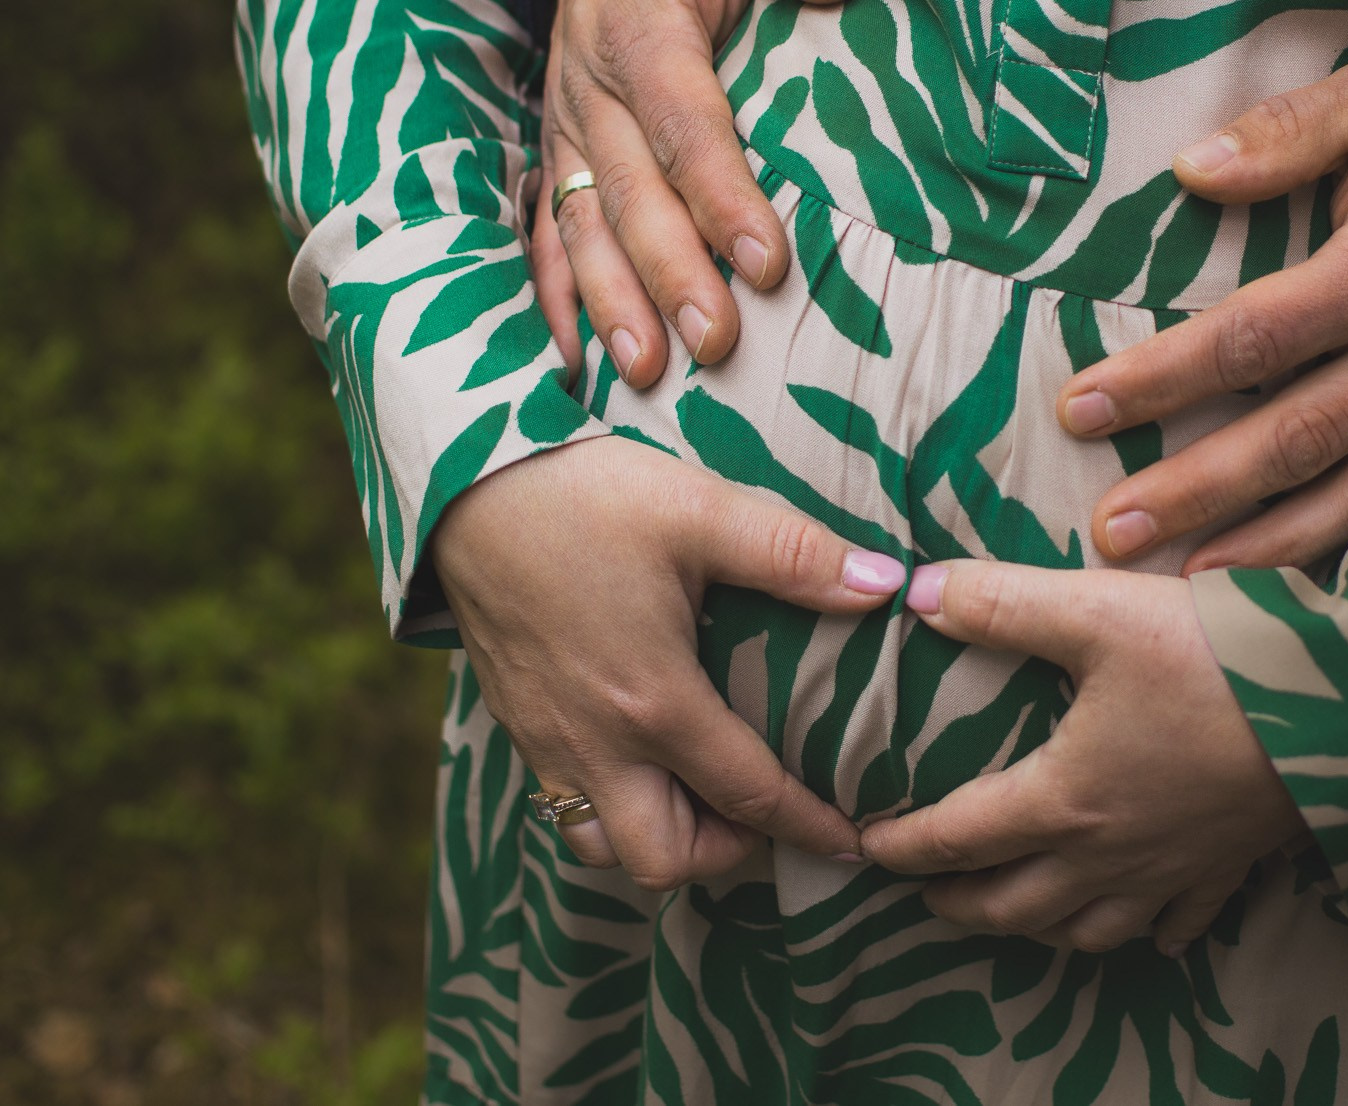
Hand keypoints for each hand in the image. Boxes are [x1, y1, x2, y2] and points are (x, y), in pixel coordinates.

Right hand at [432, 436, 905, 887]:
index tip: (854, 843)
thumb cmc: (583, 497)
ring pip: (602, 846)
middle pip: (663, 860)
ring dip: (660, 837)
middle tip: (764, 807)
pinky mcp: (516, 722)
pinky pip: (565, 805)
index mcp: (654, 703)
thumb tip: (886, 586)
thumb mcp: (699, 511)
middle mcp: (596, 743)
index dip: (810, 826)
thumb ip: (795, 555)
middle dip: (725, 853)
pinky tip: (641, 753)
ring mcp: (546, 740)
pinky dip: (612, 807)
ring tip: (702, 789)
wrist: (462, 486)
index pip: (749, 797)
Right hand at [538, 0, 868, 385]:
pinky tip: (570, 362)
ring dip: (610, 302)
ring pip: (584, 226)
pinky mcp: (556, 156)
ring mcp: (566, 130)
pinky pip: (546, 232)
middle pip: (634, 194)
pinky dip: (554, 298)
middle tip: (715, 344)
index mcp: (641, 31)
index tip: (769, 262)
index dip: (724, 196)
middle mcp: (592, 89)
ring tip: (644, 372)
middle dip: (671, 274)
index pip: (687, 125)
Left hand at [861, 561, 1302, 955]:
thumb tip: (914, 592)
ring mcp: (1174, 871)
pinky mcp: (1230, 866)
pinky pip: (1177, 922)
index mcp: (1064, 799)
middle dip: (959, 904)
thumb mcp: (1097, 613)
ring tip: (1014, 914)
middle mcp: (1110, 855)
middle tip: (924, 895)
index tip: (864, 845)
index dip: (903, 846)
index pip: (958, 837)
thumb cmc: (1217, 658)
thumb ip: (1001, 605)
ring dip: (1038, 928)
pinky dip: (1147, 931)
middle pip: (1013, 905)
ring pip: (1087, 931)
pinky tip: (1146, 924)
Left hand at [1058, 32, 1347, 571]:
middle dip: (1198, 491)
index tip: (1081, 407)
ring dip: (1272, 545)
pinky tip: (1303, 576)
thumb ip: (1289, 132)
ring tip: (1189, 583)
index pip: (1253, 338)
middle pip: (1296, 436)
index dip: (1162, 379)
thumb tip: (1190, 172)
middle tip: (1111, 533)